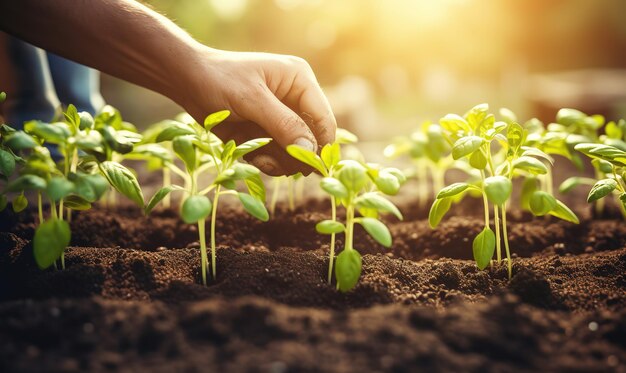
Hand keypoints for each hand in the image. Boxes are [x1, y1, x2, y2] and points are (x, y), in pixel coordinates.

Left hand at [181, 47, 336, 175]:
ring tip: (257, 157)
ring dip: (279, 162)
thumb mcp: (251, 100)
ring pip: (296, 154)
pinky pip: (279, 158)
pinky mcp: (268, 134)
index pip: (323, 119)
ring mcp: (283, 119)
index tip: (312, 170)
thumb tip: (310, 151)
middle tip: (273, 162)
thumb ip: (283, 125)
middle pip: (312, 141)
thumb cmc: (219, 80)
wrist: (187, 82)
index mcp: (300, 81)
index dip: (322, 146)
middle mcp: (296, 100)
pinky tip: (251, 156)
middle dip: (294, 156)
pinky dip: (267, 162)